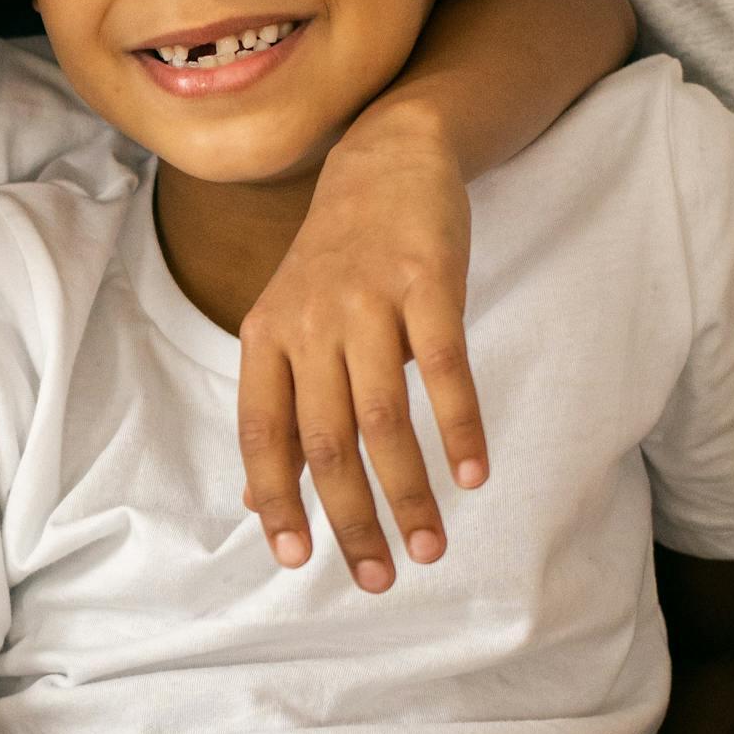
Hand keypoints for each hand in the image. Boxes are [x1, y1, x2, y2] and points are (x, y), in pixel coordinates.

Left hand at [236, 109, 485, 587]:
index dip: (276, 499)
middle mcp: (308, 322)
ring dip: (408, 492)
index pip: (262, 434)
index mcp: (265, 337)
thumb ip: (280, 405)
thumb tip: (259, 501)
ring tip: (430, 547)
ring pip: (381, 418)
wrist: (387, 156)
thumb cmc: (338, 257)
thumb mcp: (289, 322)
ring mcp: (366, 302)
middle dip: (350, 519)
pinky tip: (474, 476)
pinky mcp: (427, 282)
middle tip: (380, 577)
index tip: (297, 558)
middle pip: (324, 442)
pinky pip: (444, 369)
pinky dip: (459, 428)